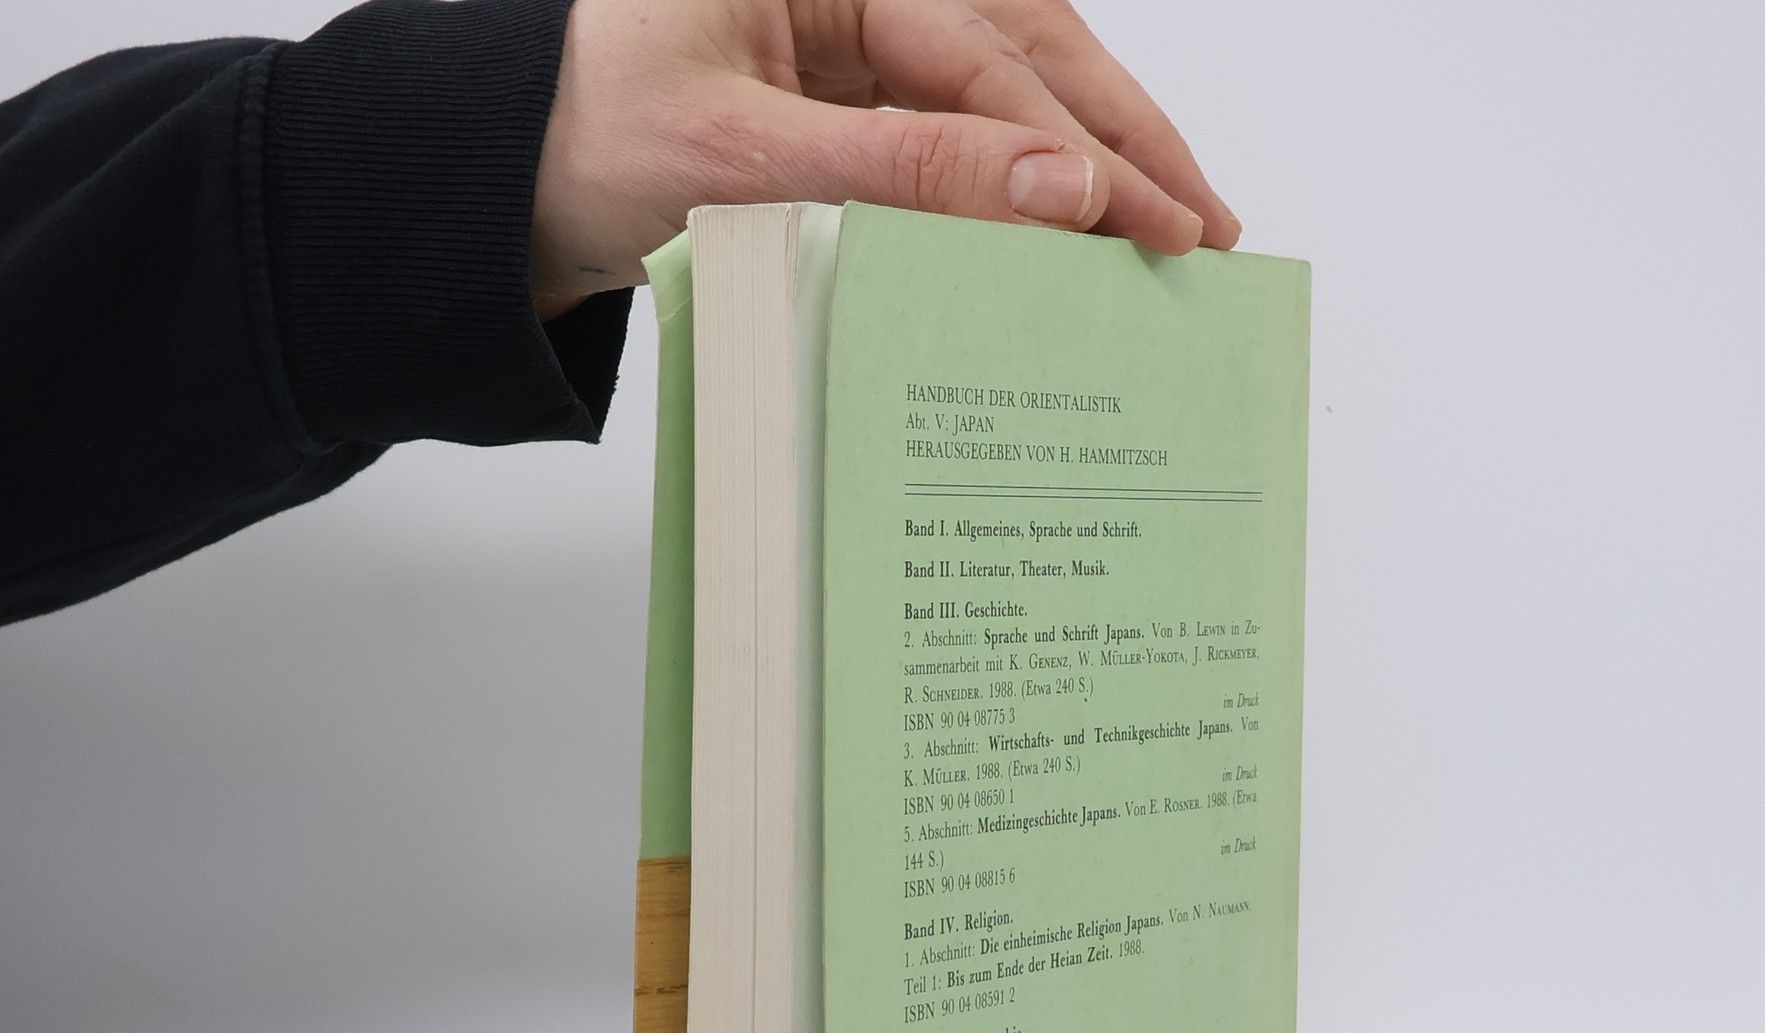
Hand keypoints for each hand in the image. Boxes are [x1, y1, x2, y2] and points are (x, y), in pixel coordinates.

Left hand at [530, 0, 1239, 316]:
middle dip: (1125, 140)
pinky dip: (1026, 179)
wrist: (514, 178)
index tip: (1153, 226)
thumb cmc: (589, 137)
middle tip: (1208, 225)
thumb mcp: (742, 153)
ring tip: (1176, 221)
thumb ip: (904, 168)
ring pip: (1015, 84)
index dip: (1077, 151)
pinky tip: (1081, 223)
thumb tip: (1053, 186)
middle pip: (1030, 50)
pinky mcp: (861, 90)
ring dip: (1096, 154)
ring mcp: (866, 32)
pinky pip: (967, 128)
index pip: (989, 56)